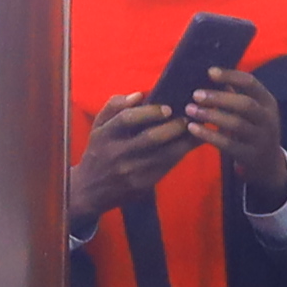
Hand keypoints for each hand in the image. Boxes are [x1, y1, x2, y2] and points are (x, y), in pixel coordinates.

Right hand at [67, 97, 194, 230]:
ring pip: (163, 155)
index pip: (127, 119)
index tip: (167, 108)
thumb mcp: (98, 127)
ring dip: (184, 142)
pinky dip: (180, 155)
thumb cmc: (98, 152)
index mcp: (104, 135)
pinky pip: (165, 167)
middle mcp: (117, 154)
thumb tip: (138, 95)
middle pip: (150, 138)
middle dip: (173, 127)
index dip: (149, 112)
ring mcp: (131, 171)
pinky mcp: (142, 184)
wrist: (90, 191)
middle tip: (187, 118)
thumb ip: (114, 107)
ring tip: (197, 130)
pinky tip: (189, 145)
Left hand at [184, 68, 286, 200]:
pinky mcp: (249, 155)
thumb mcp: (251, 109)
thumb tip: (209, 73)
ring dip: (211, 116)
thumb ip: (234, 93)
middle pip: (245, 104)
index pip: (251, 83)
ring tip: (190, 110)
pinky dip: (209, 135)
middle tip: (195, 94)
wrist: (268, 162)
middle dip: (219, 98)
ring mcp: (260, 138)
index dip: (230, 76)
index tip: (210, 72)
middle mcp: (268, 118)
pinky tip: (192, 128)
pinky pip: (227, 144)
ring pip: (236, 124)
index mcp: (267, 101)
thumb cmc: (252, 127)